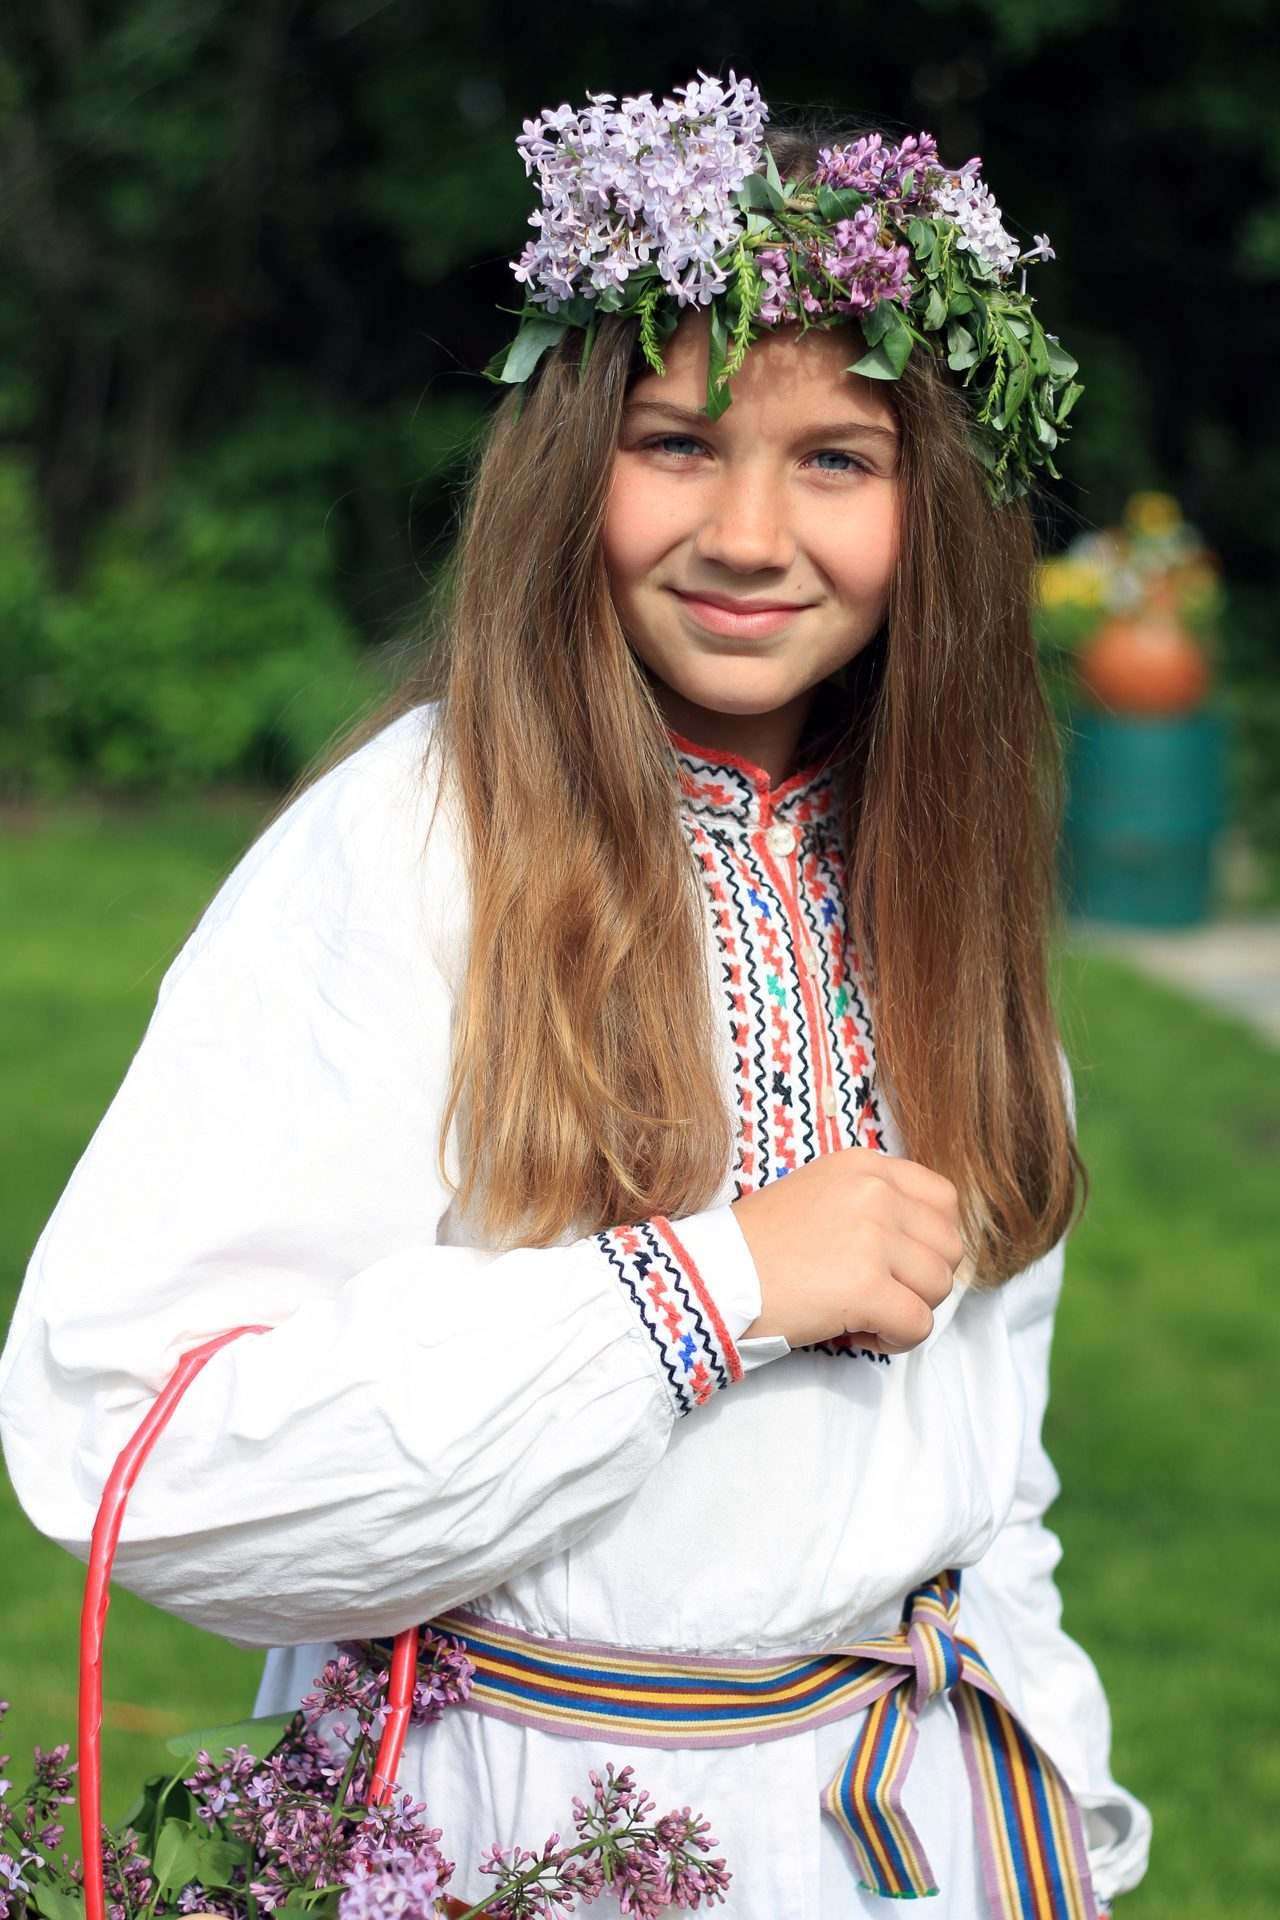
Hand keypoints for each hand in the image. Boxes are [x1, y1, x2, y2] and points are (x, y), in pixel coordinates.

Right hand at [730, 1148, 965, 1354]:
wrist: (712, 1275)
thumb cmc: (759, 1245)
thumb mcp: (820, 1194)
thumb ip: (872, 1204)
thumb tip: (920, 1246)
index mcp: (865, 1166)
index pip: (943, 1200)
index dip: (931, 1241)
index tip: (900, 1263)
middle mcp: (875, 1192)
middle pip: (948, 1247)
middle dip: (922, 1281)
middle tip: (880, 1295)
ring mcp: (873, 1237)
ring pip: (938, 1287)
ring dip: (908, 1311)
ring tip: (863, 1315)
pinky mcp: (866, 1286)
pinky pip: (918, 1325)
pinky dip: (895, 1340)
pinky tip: (858, 1333)